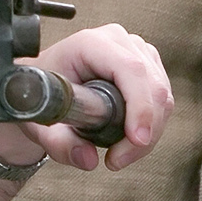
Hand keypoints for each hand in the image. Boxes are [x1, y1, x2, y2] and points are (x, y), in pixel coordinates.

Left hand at [0, 23, 172, 173]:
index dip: (140, 106)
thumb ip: (58, 143)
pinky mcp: (148, 66)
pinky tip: (128, 139)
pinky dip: (152, 126)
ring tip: (119, 154)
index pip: (130, 69)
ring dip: (149, 133)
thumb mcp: (38, 119)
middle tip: (118, 159)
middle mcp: (117, 41)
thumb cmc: (39, 92)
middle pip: (153, 87)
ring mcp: (136, 51)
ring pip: (163, 97)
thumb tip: (88, 159)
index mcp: (89, 43)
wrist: (41, 85)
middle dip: (144, 132)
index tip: (137, 140)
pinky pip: (163, 101)